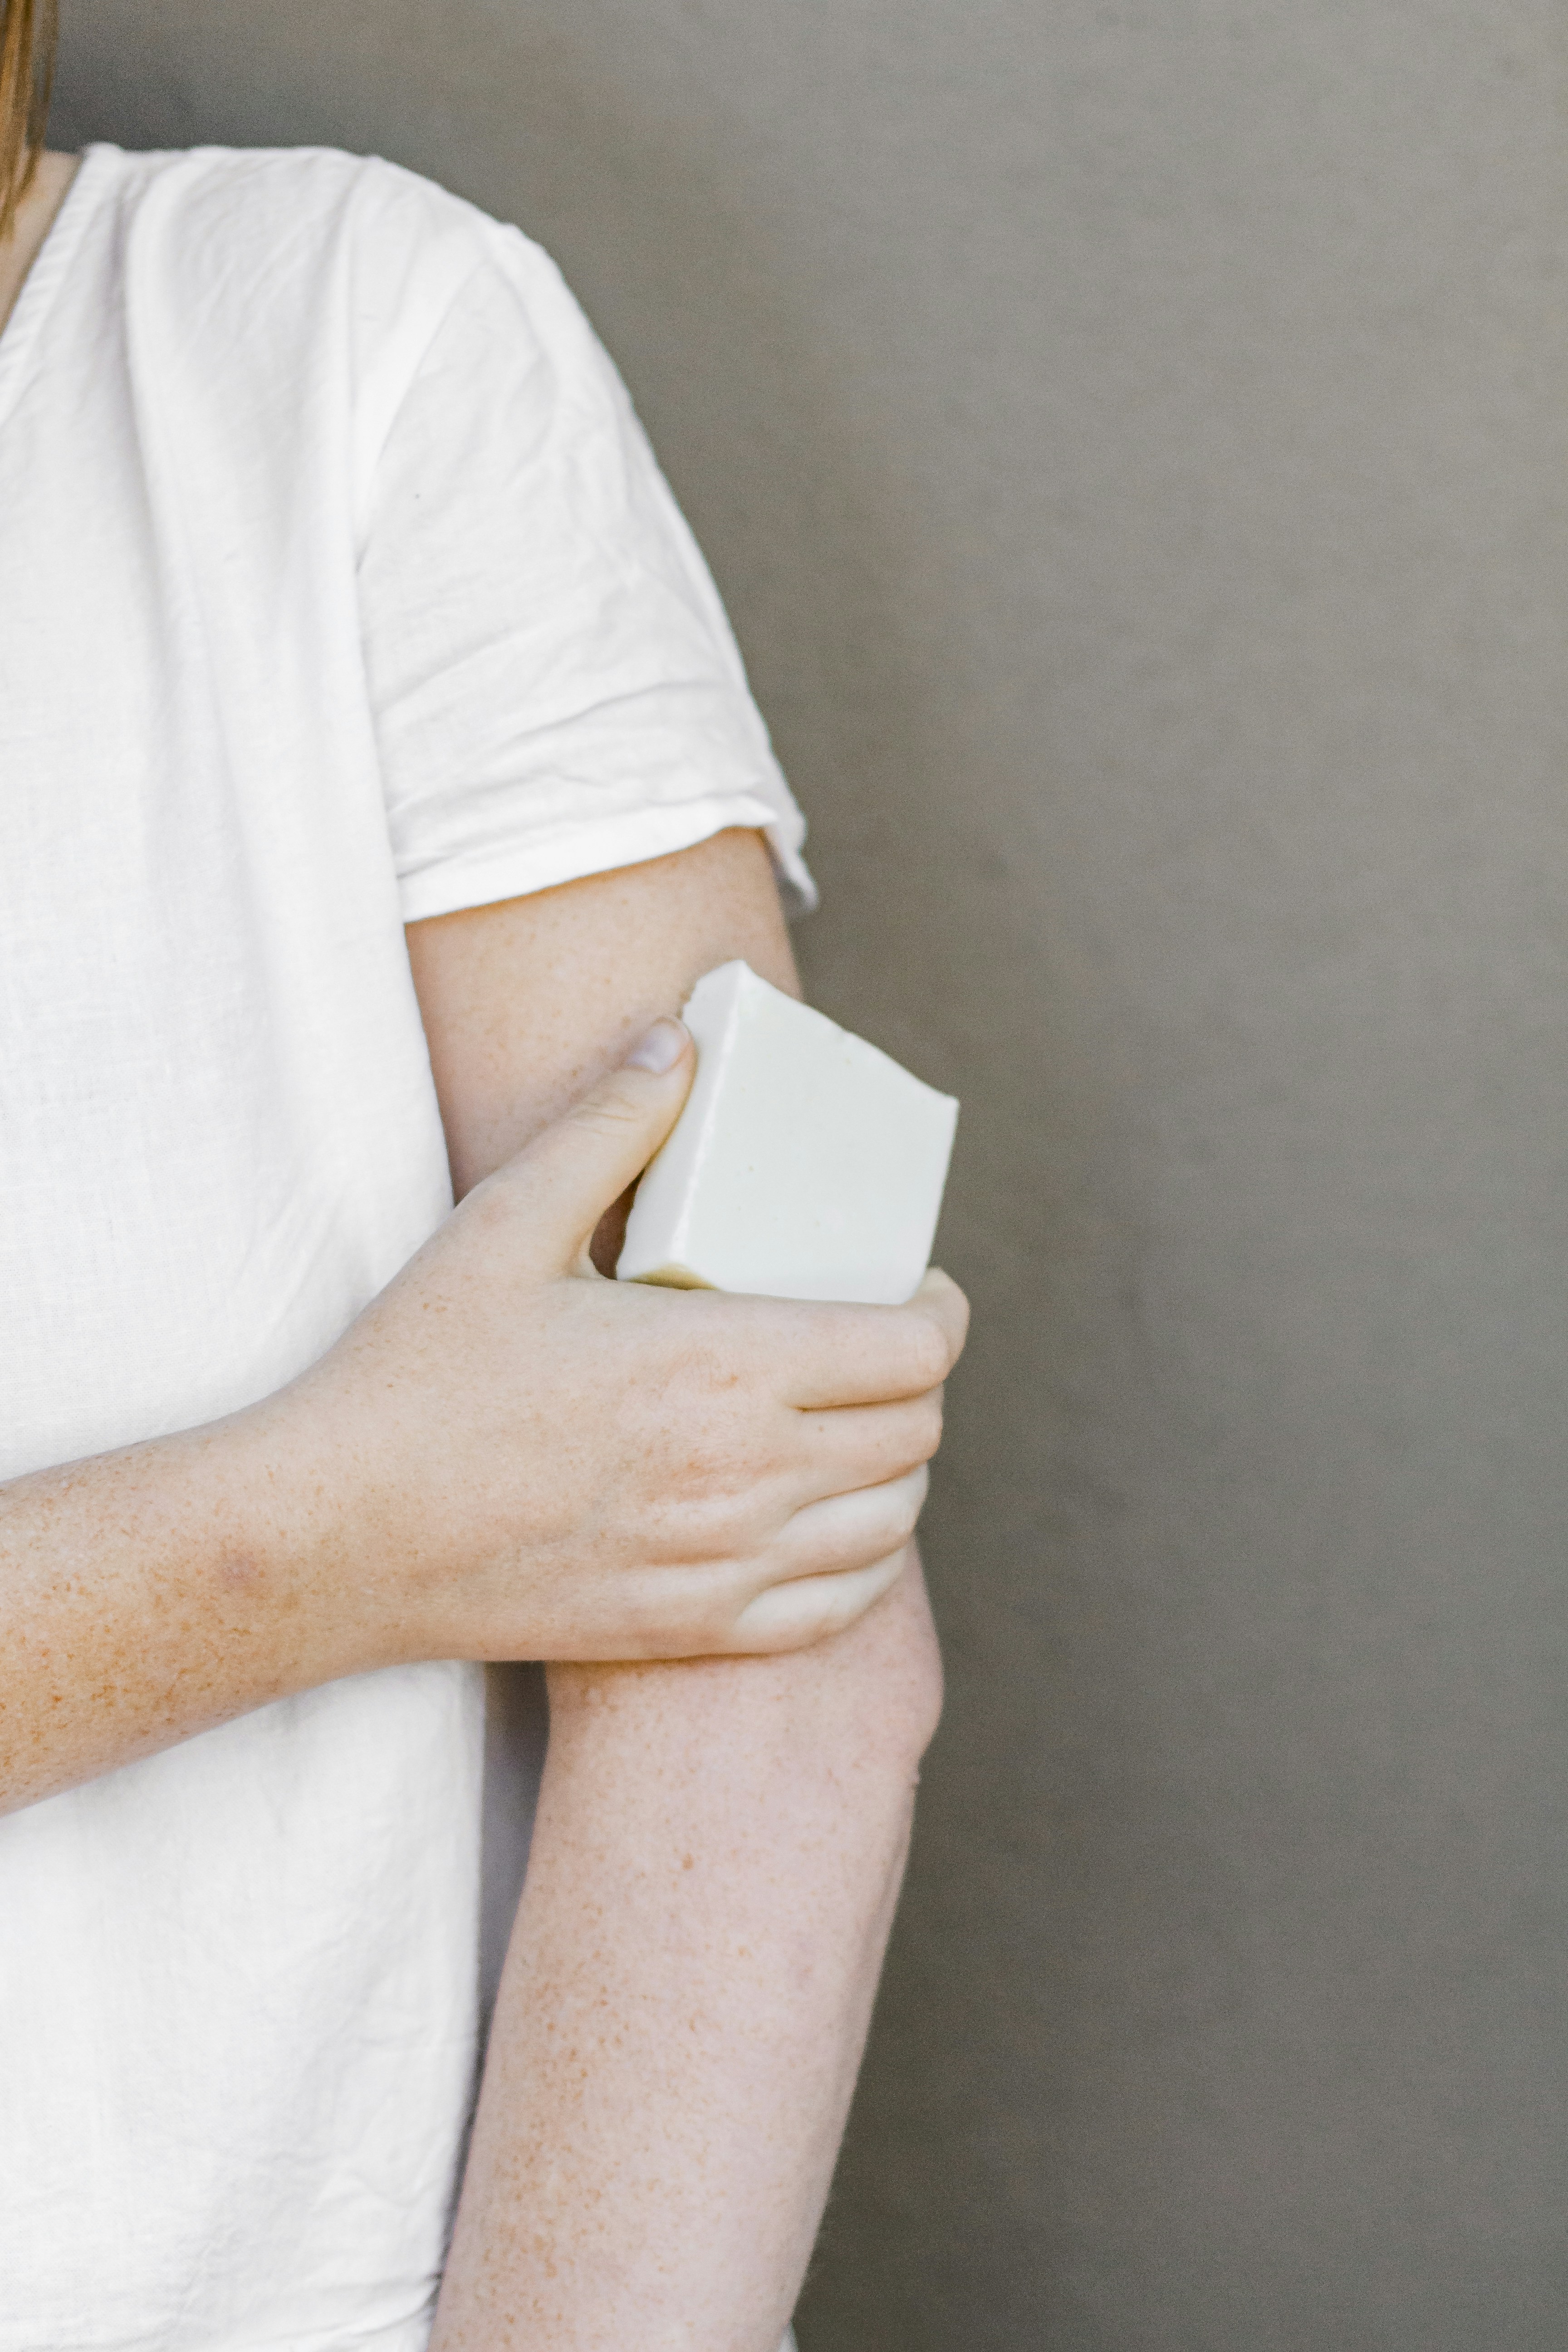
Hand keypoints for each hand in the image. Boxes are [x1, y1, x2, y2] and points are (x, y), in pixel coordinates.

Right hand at [279, 1018, 967, 1664]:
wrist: (337, 1534)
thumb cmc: (417, 1378)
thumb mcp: (505, 1225)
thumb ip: (606, 1128)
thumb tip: (676, 1044)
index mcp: (722, 1364)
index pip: (913, 1349)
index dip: (940, 1311)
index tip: (919, 1287)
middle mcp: (744, 1472)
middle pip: (917, 1432)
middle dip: (921, 1378)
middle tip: (883, 1343)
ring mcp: (723, 1562)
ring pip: (893, 1522)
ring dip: (901, 1466)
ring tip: (862, 1425)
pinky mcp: (690, 1628)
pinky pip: (836, 1607)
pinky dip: (863, 1562)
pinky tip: (834, 1523)